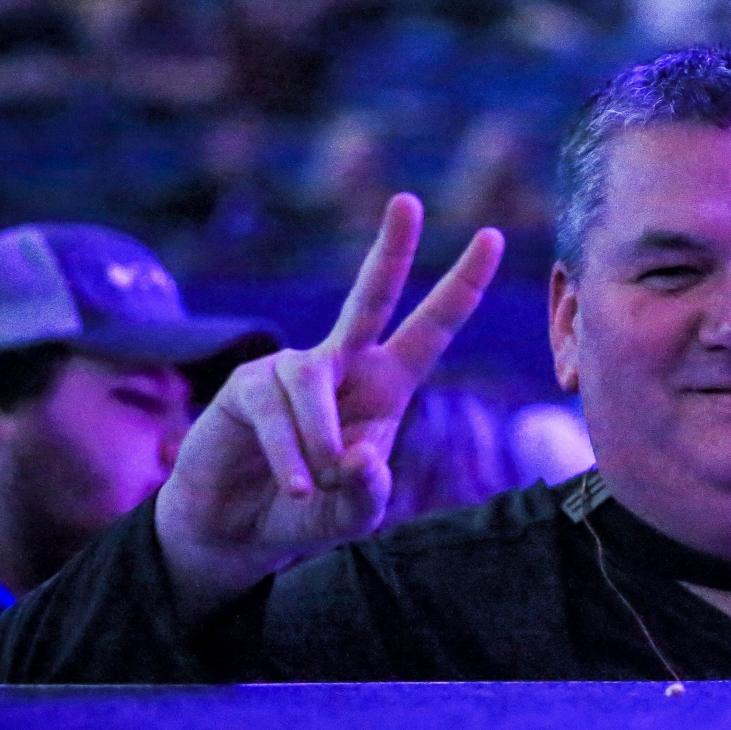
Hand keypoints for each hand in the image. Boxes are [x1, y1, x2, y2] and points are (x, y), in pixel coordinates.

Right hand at [155, 195, 502, 615]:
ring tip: (314, 486)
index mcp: (386, 385)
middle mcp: (342, 365)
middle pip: (370, 297)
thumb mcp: (354, 512)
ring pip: (313, 379)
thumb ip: (368, 492)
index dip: (462, 286)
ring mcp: (292, 371)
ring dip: (318, 439)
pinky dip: (291, 455)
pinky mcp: (247, 387)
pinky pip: (276, 409)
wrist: (236, 528)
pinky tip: (296, 485)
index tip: (493, 237)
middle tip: (408, 201)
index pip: (431, 329)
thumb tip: (359, 455)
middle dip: (390, 249)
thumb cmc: (307, 510)